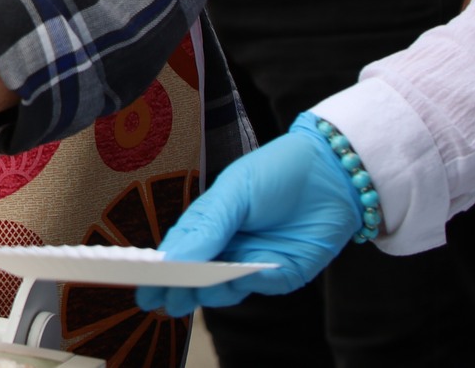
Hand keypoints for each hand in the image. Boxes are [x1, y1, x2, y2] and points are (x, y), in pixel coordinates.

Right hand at [134, 116, 364, 316]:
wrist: (333, 173)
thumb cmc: (276, 172)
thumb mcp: (233, 192)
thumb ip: (205, 227)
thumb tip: (172, 259)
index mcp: (209, 224)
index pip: (178, 251)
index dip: (160, 269)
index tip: (141, 285)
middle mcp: (228, 247)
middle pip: (197, 276)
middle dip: (178, 290)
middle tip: (160, 302)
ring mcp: (255, 262)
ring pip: (223, 288)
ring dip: (208, 292)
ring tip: (191, 293)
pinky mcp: (283, 275)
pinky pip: (259, 286)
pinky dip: (246, 284)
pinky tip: (235, 279)